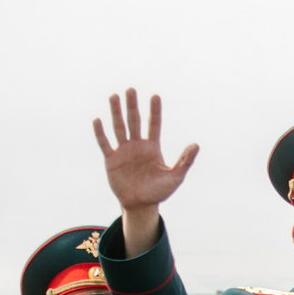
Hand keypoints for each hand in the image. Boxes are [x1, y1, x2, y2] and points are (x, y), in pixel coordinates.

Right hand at [92, 88, 197, 255]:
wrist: (140, 205)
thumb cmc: (159, 192)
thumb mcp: (175, 177)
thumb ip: (185, 161)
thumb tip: (196, 144)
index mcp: (153, 147)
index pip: (154, 124)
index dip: (155, 111)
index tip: (155, 96)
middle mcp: (137, 145)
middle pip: (135, 121)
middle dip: (132, 106)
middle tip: (131, 89)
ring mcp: (123, 151)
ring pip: (119, 127)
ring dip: (116, 112)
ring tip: (114, 96)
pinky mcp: (111, 160)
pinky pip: (105, 143)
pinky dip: (101, 132)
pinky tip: (97, 120)